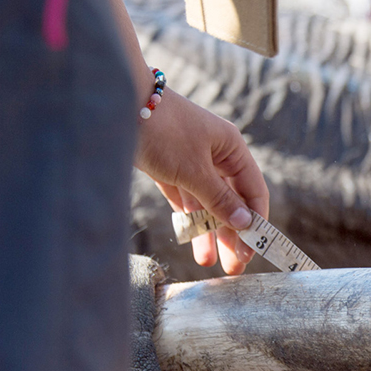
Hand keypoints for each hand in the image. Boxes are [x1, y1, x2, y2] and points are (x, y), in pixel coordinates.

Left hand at [136, 89, 268, 274]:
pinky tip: (192, 241)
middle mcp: (215, 155)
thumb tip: (246, 224)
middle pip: (231, 200)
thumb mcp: (194, 170)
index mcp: (231, 148)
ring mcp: (191, 161)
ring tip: (208, 262)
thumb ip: (220, 200)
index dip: (256, 221)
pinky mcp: (169, 169)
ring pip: (207, 203)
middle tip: (234, 266)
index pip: (253, 191)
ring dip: (208, 232)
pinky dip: (188, 219)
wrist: (115, 104)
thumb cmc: (161, 130)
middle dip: (233, 233)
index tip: (253, 249)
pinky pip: (185, 200)